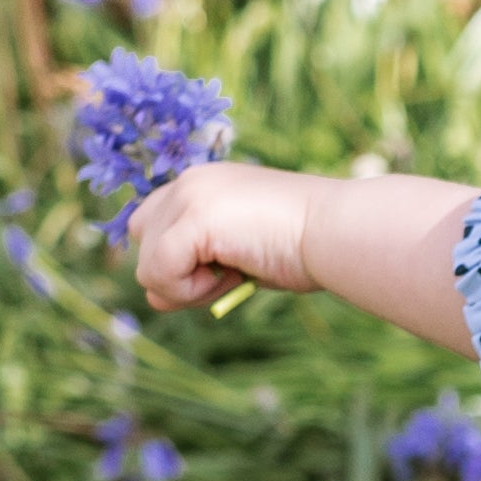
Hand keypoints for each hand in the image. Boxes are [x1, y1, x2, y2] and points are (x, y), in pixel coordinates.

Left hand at [127, 161, 317, 311]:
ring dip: (186, 286)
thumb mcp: (240, 257)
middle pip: (141, 241)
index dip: (175, 256)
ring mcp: (188, 197)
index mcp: (203, 183)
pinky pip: (159, 273)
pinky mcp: (193, 220)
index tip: (223, 267)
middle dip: (174, 272)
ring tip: (233, 273)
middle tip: (227, 275)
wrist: (339, 231)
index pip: (154, 223)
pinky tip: (231, 277)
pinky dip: (189, 291)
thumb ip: (195, 269)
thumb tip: (152, 297)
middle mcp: (189, 182)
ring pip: (146, 265)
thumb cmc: (306, 245)